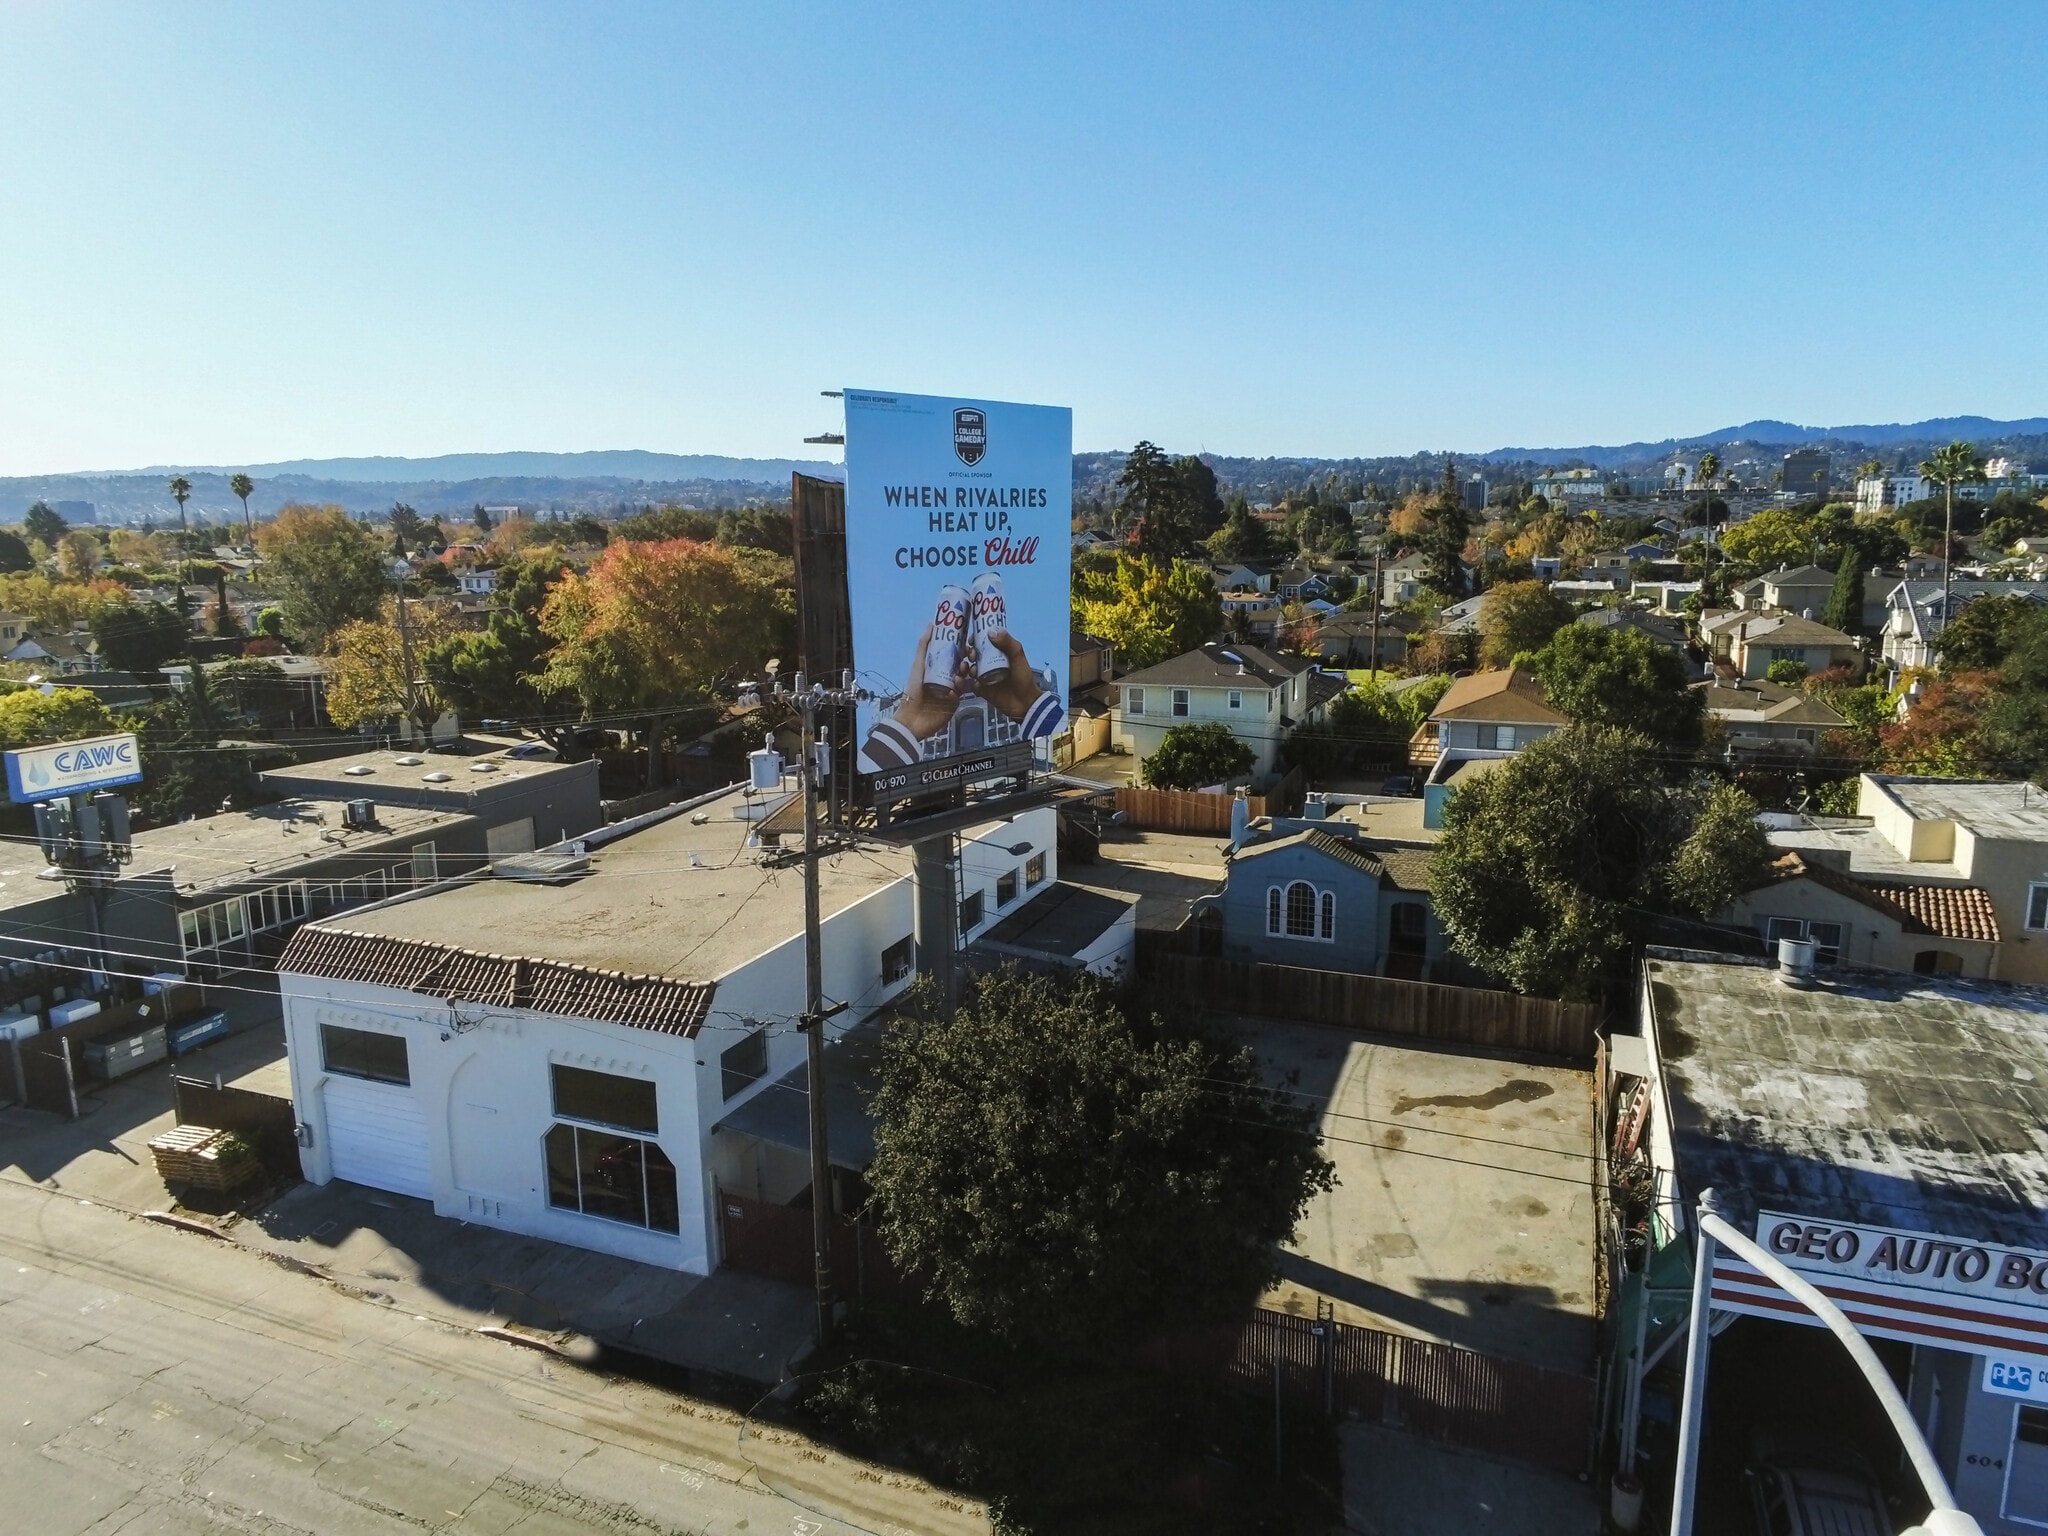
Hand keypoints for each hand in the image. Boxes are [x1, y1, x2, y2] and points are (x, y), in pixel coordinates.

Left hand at [887, 625, 970, 739]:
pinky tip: (953, 691)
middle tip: (965, 662)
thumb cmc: (913, 690)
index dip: (962, 650)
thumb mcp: (918, 665)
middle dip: (965, 664)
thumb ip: (924, 645)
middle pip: (961, 668)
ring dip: (962, 677)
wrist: (911, 718)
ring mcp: (951, 692)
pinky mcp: (954, 704)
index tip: (968, 645)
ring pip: (963, 681)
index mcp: (939, 668)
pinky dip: (957, 692)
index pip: (955, 656)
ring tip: (959, 676)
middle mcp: (946, 678)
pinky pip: (960, 695)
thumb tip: (931, 623)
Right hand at [975, 631, 1045, 722]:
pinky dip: (966, 682)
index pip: (984, 642)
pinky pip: (970, 683)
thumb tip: (990, 632)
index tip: (972, 640)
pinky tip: (970, 682)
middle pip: (974, 654)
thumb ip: (1008, 643)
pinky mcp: (981, 689)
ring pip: (969, 668)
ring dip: (966, 667)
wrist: (1024, 703)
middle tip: (972, 655)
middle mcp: (989, 662)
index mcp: (999, 653)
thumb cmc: (1023, 678)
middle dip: (969, 652)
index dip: (976, 639)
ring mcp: (984, 676)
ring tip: (970, 670)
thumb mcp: (1018, 657)